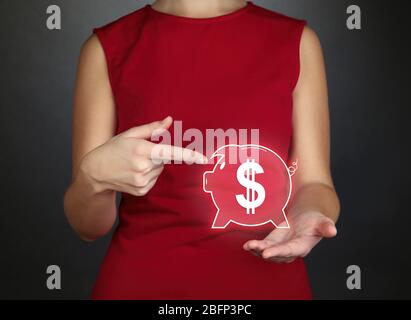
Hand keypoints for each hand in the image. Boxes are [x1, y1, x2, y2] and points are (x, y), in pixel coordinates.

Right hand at [79, 116, 206, 195]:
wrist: (95, 172)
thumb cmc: (113, 148)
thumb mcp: (130, 134)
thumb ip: (152, 128)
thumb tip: (169, 121)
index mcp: (142, 150)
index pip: (171, 152)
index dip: (189, 155)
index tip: (204, 158)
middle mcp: (144, 167)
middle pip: (165, 160)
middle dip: (157, 155)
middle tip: (139, 153)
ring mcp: (142, 181)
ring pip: (160, 170)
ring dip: (152, 166)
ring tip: (134, 164)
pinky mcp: (142, 190)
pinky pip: (154, 180)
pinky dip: (148, 175)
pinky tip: (134, 173)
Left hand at [243, 211, 336, 262]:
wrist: (308, 217)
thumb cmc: (316, 219)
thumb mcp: (323, 221)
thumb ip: (326, 226)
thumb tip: (333, 231)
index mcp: (303, 245)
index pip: (290, 250)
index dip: (278, 252)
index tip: (267, 253)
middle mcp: (291, 250)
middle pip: (277, 253)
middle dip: (266, 252)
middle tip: (255, 248)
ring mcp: (281, 247)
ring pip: (269, 252)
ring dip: (258, 250)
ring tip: (248, 246)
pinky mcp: (274, 243)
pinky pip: (264, 247)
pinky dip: (255, 247)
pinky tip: (247, 245)